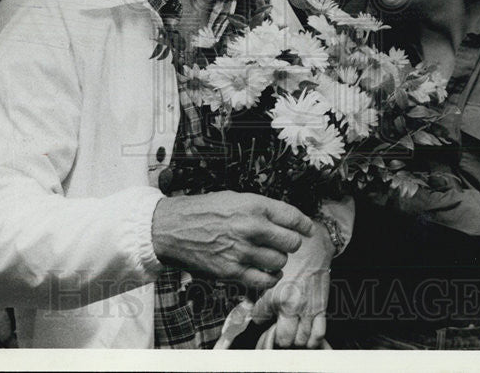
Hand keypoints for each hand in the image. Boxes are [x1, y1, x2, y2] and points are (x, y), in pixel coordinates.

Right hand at [151, 191, 312, 291]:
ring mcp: (242, 251)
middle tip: (284, 243)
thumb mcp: (233, 199)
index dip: (305, 225)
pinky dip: (268, 278)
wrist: (171, 228)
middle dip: (291, 243)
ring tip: (269, 256)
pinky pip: (264, 280)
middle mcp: (251, 227)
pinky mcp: (232, 271)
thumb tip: (283, 220)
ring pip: (279, 262)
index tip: (308, 229)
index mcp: (253, 205)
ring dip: (278, 261)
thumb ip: (260, 209)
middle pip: (291, 242)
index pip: (293, 217)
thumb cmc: (201, 211)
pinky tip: (264, 272)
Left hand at [250, 220, 334, 347]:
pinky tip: (305, 334)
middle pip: (283, 339)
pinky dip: (312, 340)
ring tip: (290, 329)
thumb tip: (247, 305)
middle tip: (275, 328)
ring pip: (300, 340)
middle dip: (278, 336)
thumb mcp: (267, 269)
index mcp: (276, 295)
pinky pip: (318, 334)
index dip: (258, 317)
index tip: (258, 314)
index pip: (259, 320)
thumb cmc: (291, 255)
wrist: (313, 245)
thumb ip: (256, 290)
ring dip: (294, 337)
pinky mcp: (322, 307)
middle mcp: (293, 305)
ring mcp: (308, 308)